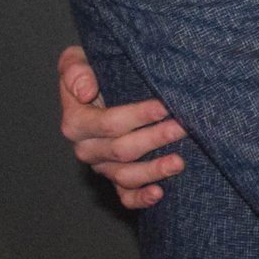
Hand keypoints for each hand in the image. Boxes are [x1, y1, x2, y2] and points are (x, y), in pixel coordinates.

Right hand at [59, 44, 186, 208]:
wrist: (96, 86)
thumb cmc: (91, 70)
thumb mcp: (77, 60)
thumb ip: (74, 70)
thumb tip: (84, 91)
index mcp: (75, 122)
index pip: (108, 123)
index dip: (137, 116)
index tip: (164, 106)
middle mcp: (86, 148)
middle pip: (122, 150)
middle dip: (155, 138)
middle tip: (183, 127)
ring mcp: (101, 166)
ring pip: (126, 176)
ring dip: (153, 170)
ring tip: (178, 162)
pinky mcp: (115, 177)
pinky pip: (124, 195)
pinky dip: (140, 198)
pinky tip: (159, 194)